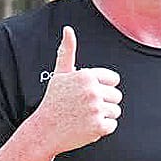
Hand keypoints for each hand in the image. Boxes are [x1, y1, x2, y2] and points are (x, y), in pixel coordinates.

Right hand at [30, 26, 121, 155]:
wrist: (44, 131)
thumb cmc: (53, 102)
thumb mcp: (60, 75)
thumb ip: (67, 52)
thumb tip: (68, 29)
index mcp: (86, 76)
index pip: (114, 80)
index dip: (102, 88)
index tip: (87, 95)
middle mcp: (92, 90)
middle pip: (116, 96)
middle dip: (103, 103)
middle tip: (84, 108)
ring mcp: (95, 109)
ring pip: (115, 111)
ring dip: (103, 116)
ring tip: (84, 118)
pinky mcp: (98, 127)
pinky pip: (111, 125)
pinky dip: (101, 129)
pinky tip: (85, 127)